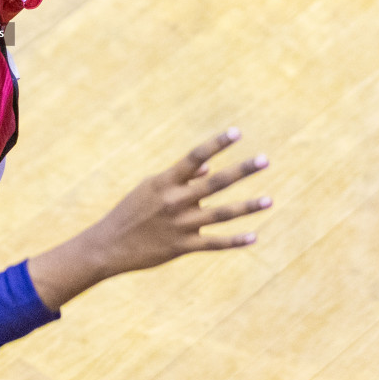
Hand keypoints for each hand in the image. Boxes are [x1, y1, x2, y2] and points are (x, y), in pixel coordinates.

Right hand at [84, 128, 270, 273]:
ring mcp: (180, 225)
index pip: (195, 157)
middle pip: (215, 182)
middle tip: (264, 160)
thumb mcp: (149, 188)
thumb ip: (180, 178)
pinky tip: (254, 237)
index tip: (237, 132)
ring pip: (220, 214)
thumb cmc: (130, 212)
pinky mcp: (182, 247)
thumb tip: (210, 169)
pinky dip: (234, 241)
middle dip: (241, 170)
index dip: (216, 144)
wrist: (108, 245)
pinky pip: (213, 243)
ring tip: (269, 200)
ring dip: (247, 207)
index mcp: (165, 181)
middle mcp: (174, 200)